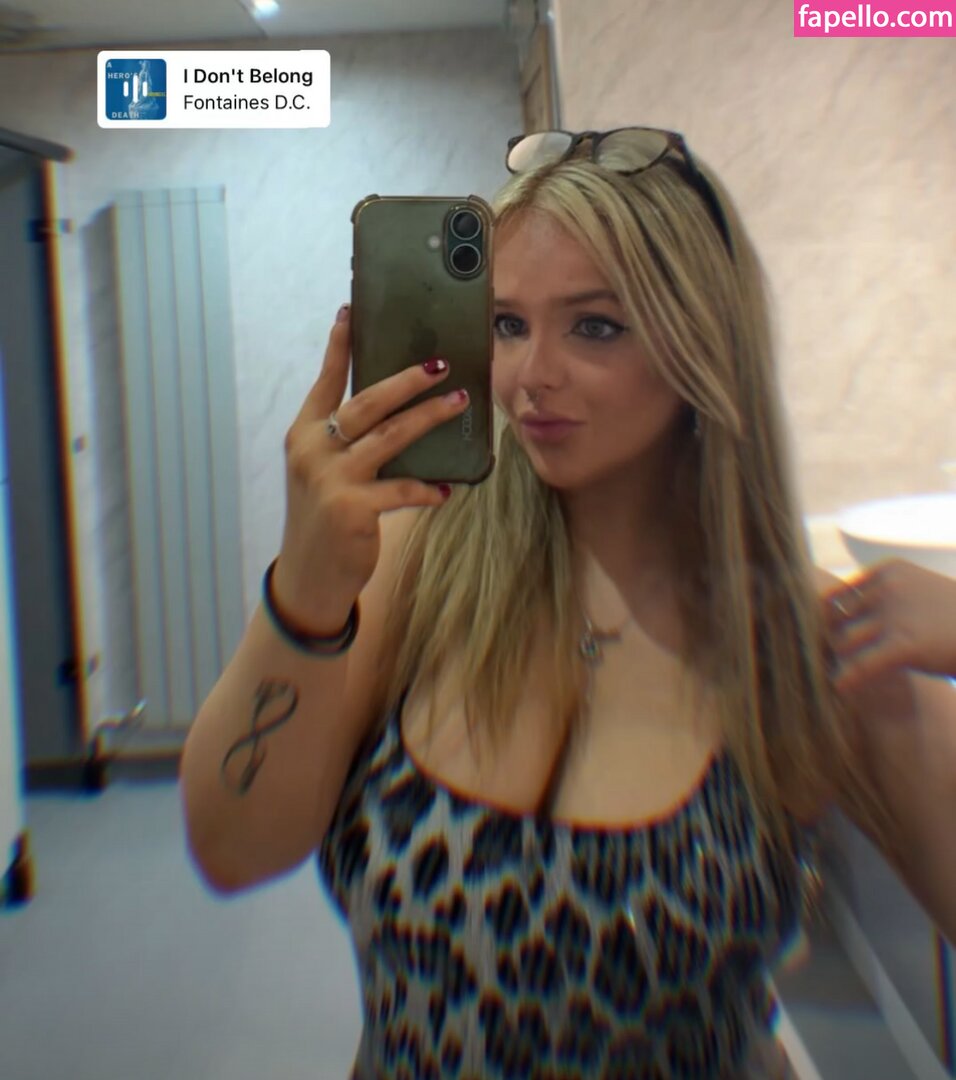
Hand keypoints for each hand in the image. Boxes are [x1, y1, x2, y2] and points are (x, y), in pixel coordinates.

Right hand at [272, 303, 469, 629]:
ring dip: (428, 418)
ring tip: (459, 403)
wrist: (310, 574)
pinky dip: (425, 489)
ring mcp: (330, 478)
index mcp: (305, 434)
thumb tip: (397, 412)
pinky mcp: (351, 508)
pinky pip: (400, 489)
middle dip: (406, 380)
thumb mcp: (325, 472)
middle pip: (366, 402)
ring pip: (389, 437)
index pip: (324, 381)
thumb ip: (349, 442)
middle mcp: (313, 450)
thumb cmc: (325, 517)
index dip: (339, 346)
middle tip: (440, 364)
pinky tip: (445, 490)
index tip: (352, 310)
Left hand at [823, 558, 955, 692]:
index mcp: (889, 570)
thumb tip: (830, 612)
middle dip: (838, 641)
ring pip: (844, 642)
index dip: (831, 619)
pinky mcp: (904, 644)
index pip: (838, 595)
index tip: (829, 637)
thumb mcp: (917, 593)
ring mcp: (895, 614)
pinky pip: (861, 665)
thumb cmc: (954, 619)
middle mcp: (888, 587)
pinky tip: (841, 689)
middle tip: (833, 661)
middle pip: (838, 619)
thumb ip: (881, 599)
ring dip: (843, 661)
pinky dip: (848, 679)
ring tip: (844, 676)